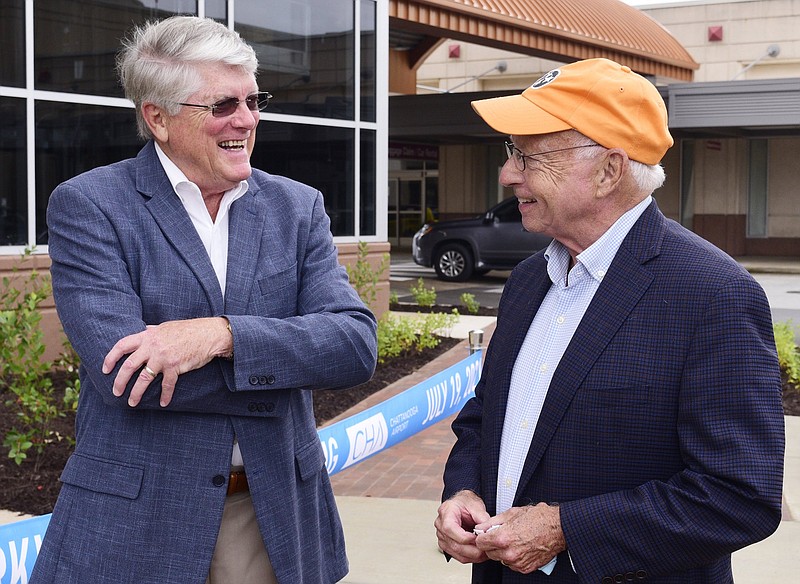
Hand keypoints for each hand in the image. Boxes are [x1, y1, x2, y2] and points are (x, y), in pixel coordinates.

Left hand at [102, 317, 232, 406]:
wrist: (209, 334)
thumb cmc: (188, 330)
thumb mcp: (165, 327)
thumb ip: (151, 331)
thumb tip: (142, 331)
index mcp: (148, 335)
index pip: (122, 345)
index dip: (110, 358)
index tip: (105, 369)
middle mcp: (153, 346)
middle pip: (129, 365)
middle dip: (119, 381)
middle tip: (116, 392)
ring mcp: (164, 357)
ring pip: (144, 378)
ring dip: (136, 392)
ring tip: (132, 402)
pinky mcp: (176, 366)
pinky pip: (167, 384)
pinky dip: (165, 395)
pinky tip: (164, 403)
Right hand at [434, 490, 490, 563]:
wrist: (462, 505)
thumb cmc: (466, 503)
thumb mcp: (476, 505)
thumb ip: (482, 518)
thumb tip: (488, 531)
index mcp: (446, 512)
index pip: (450, 529)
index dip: (465, 537)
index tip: (478, 538)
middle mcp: (440, 525)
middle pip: (454, 544)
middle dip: (472, 550)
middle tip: (486, 548)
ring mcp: (442, 536)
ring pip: (456, 553)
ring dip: (472, 556)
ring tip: (485, 552)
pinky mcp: (446, 545)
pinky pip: (457, 556)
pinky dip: (470, 557)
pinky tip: (479, 554)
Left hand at [474, 503, 564, 573]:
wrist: (557, 528)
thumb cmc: (538, 518)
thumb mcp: (511, 513)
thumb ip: (492, 522)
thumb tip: (481, 527)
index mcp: (503, 538)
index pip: (480, 543)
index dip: (482, 537)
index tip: (485, 535)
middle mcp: (509, 553)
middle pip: (489, 553)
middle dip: (492, 544)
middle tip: (501, 535)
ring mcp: (517, 562)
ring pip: (500, 559)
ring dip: (502, 552)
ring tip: (514, 540)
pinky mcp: (525, 568)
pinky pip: (512, 564)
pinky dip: (513, 557)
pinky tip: (520, 547)